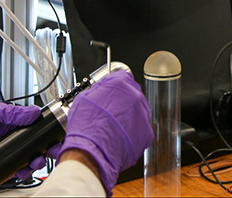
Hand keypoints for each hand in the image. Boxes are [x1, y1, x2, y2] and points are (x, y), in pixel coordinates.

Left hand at [0, 100, 44, 179]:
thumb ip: (12, 112)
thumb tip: (34, 112)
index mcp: (11, 122)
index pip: (34, 126)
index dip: (46, 131)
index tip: (55, 135)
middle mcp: (11, 138)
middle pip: (35, 144)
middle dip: (47, 148)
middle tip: (52, 151)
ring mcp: (7, 152)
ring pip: (29, 158)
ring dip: (37, 160)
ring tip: (36, 161)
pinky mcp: (1, 166)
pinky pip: (17, 171)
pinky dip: (24, 172)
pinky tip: (24, 169)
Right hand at [58, 71, 152, 194]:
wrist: (91, 153)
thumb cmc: (86, 128)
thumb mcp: (84, 98)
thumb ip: (98, 88)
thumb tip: (103, 87)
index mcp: (120, 84)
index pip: (123, 78)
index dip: (116, 87)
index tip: (113, 93)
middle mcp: (135, 96)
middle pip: (132, 94)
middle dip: (123, 102)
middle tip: (111, 113)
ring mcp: (143, 114)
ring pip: (139, 112)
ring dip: (129, 117)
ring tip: (114, 127)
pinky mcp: (147, 133)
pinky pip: (141, 129)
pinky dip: (133, 133)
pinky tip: (120, 137)